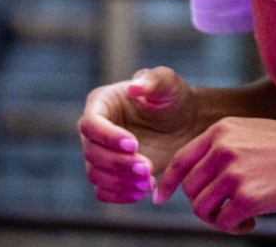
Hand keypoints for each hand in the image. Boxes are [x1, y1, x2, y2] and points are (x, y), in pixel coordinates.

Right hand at [77, 66, 198, 202]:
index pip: (91, 124)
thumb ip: (154, 80)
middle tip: (147, 167)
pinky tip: (143, 191)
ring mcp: (102, 153)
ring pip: (96, 174)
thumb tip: (134, 86)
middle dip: (118, 163)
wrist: (185, 123)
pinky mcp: (112, 173)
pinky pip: (104, 191)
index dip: (108, 137)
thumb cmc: (174, 97)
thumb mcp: (168, 83)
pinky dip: (120, 195)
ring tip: (148, 181)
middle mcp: (95, 131)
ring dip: (120, 182)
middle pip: (92, 153)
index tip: (134, 144)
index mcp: (101, 104)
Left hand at [153, 117, 275, 233]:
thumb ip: (223, 148)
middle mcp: (223, 149)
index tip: (161, 197)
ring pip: (202, 208)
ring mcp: (234, 173)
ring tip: (239, 215)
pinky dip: (234, 227)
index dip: (168, 183)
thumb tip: (198, 177)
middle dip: (202, 203)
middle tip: (224, 209)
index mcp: (222, 131)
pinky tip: (252, 222)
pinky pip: (224, 222)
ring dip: (218, 217)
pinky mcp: (248, 197)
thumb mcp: (252, 133)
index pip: (181, 160)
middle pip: (190, 188)